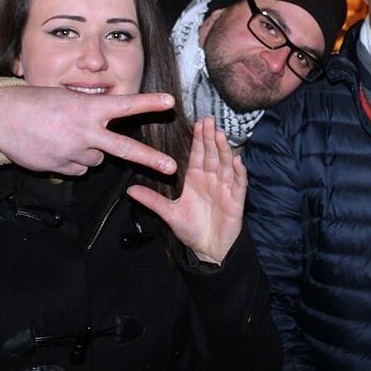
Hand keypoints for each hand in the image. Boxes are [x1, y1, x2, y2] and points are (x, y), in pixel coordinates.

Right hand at [0, 87, 177, 175]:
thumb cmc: (34, 103)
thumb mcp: (66, 99)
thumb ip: (90, 112)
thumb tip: (106, 125)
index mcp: (87, 108)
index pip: (125, 106)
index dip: (149, 103)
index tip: (171, 102)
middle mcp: (84, 131)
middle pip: (124, 148)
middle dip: (150, 159)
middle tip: (171, 167)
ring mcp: (73, 152)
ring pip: (96, 159)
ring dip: (89, 152)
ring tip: (65, 137)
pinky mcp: (61, 167)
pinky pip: (78, 169)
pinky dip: (73, 162)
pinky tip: (56, 148)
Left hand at [127, 118, 246, 263]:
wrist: (208, 249)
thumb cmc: (191, 230)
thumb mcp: (169, 213)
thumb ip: (152, 200)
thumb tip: (130, 190)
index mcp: (196, 179)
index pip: (198, 154)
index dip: (199, 139)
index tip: (198, 123)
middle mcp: (212, 180)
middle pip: (212, 155)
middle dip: (211, 138)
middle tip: (210, 120)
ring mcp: (225, 188)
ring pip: (226, 165)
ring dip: (224, 150)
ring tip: (221, 135)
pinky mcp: (236, 200)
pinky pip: (239, 184)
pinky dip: (239, 172)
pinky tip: (237, 161)